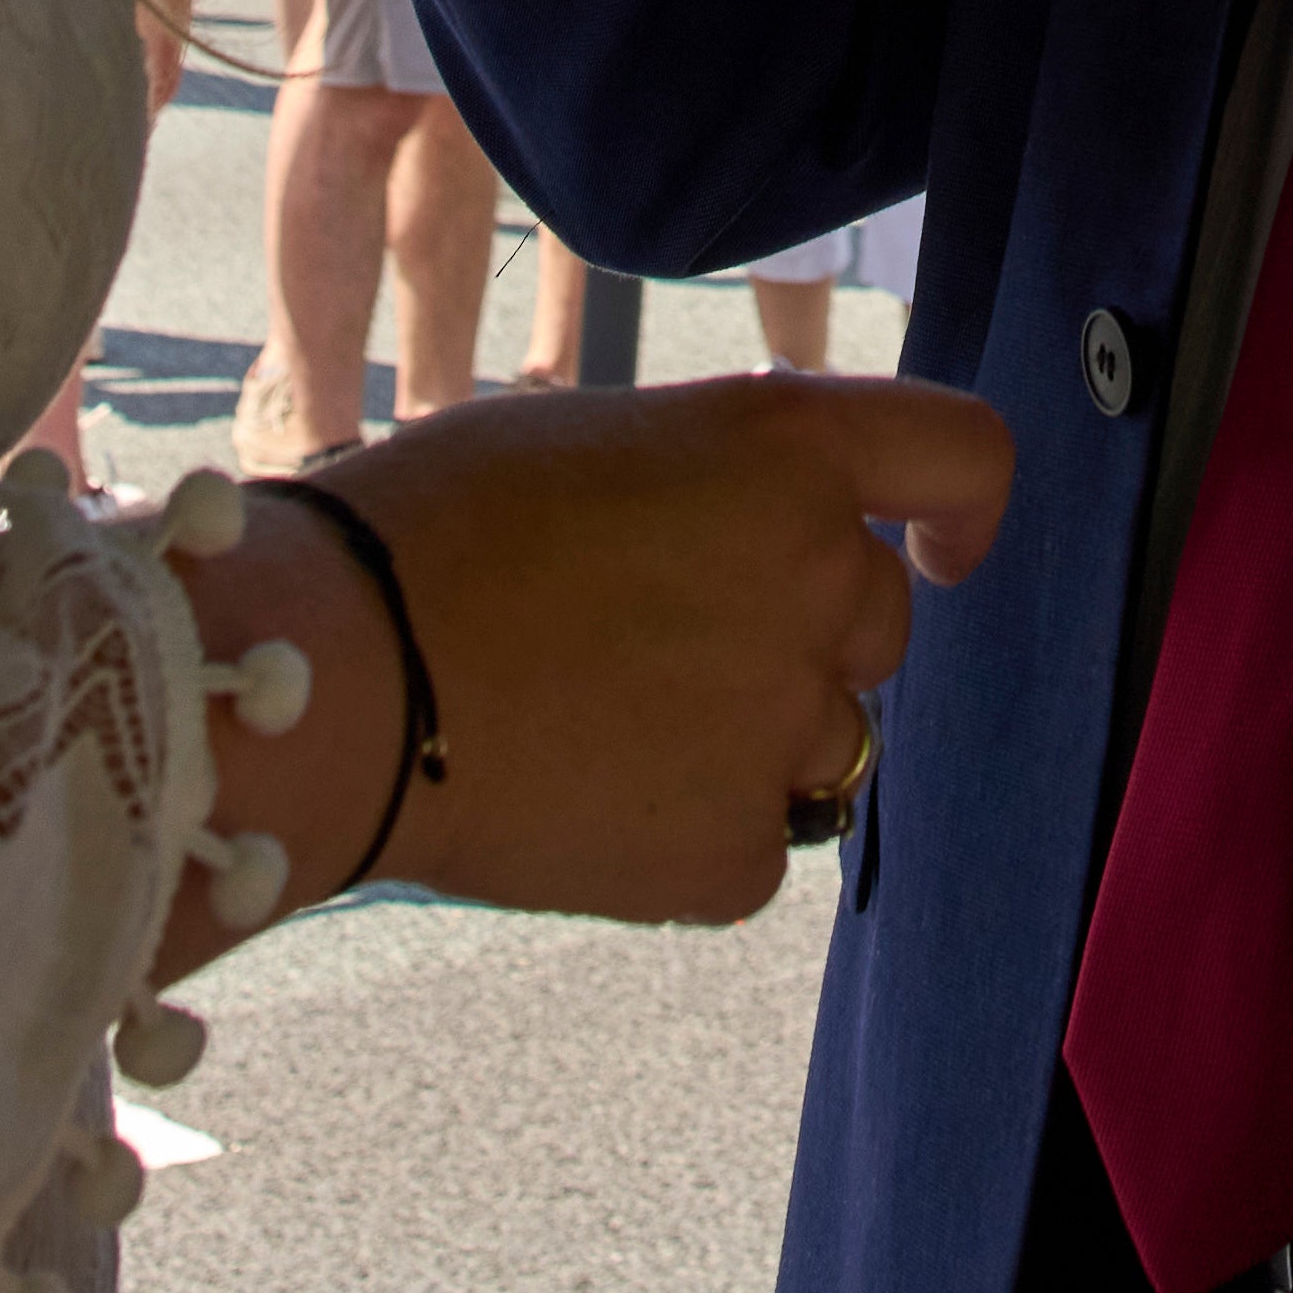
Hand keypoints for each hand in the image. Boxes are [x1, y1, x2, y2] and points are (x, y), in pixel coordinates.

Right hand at [176, 373, 1012, 954]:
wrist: (327, 676)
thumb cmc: (429, 530)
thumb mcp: (598, 440)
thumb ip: (715, 477)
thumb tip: (755, 526)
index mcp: (784, 455)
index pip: (965, 458)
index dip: (964, 511)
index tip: (944, 550)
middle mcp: (813, 581)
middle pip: (877, 621)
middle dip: (799, 632)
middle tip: (655, 643)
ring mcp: (780, 725)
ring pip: (819, 739)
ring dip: (743, 733)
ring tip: (593, 720)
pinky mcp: (732, 852)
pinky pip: (749, 843)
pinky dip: (683, 834)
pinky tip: (576, 800)